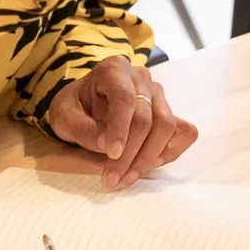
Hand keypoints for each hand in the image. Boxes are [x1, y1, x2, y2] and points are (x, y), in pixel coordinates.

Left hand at [46, 55, 198, 188]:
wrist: (83, 104)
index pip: (124, 97)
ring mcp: (158, 94)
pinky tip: (150, 164)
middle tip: (112, 179)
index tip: (111, 154)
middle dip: (130, 153)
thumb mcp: (65, 117)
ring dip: (148, 157)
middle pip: (146, 117)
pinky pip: (184, 131)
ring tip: (126, 178)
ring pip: (166, 126)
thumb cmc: (75, 108)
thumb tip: (107, 146)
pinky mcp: (168, 111)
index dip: (120, 128)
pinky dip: (171, 151)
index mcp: (114, 69)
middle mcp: (140, 77)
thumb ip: (83, 129)